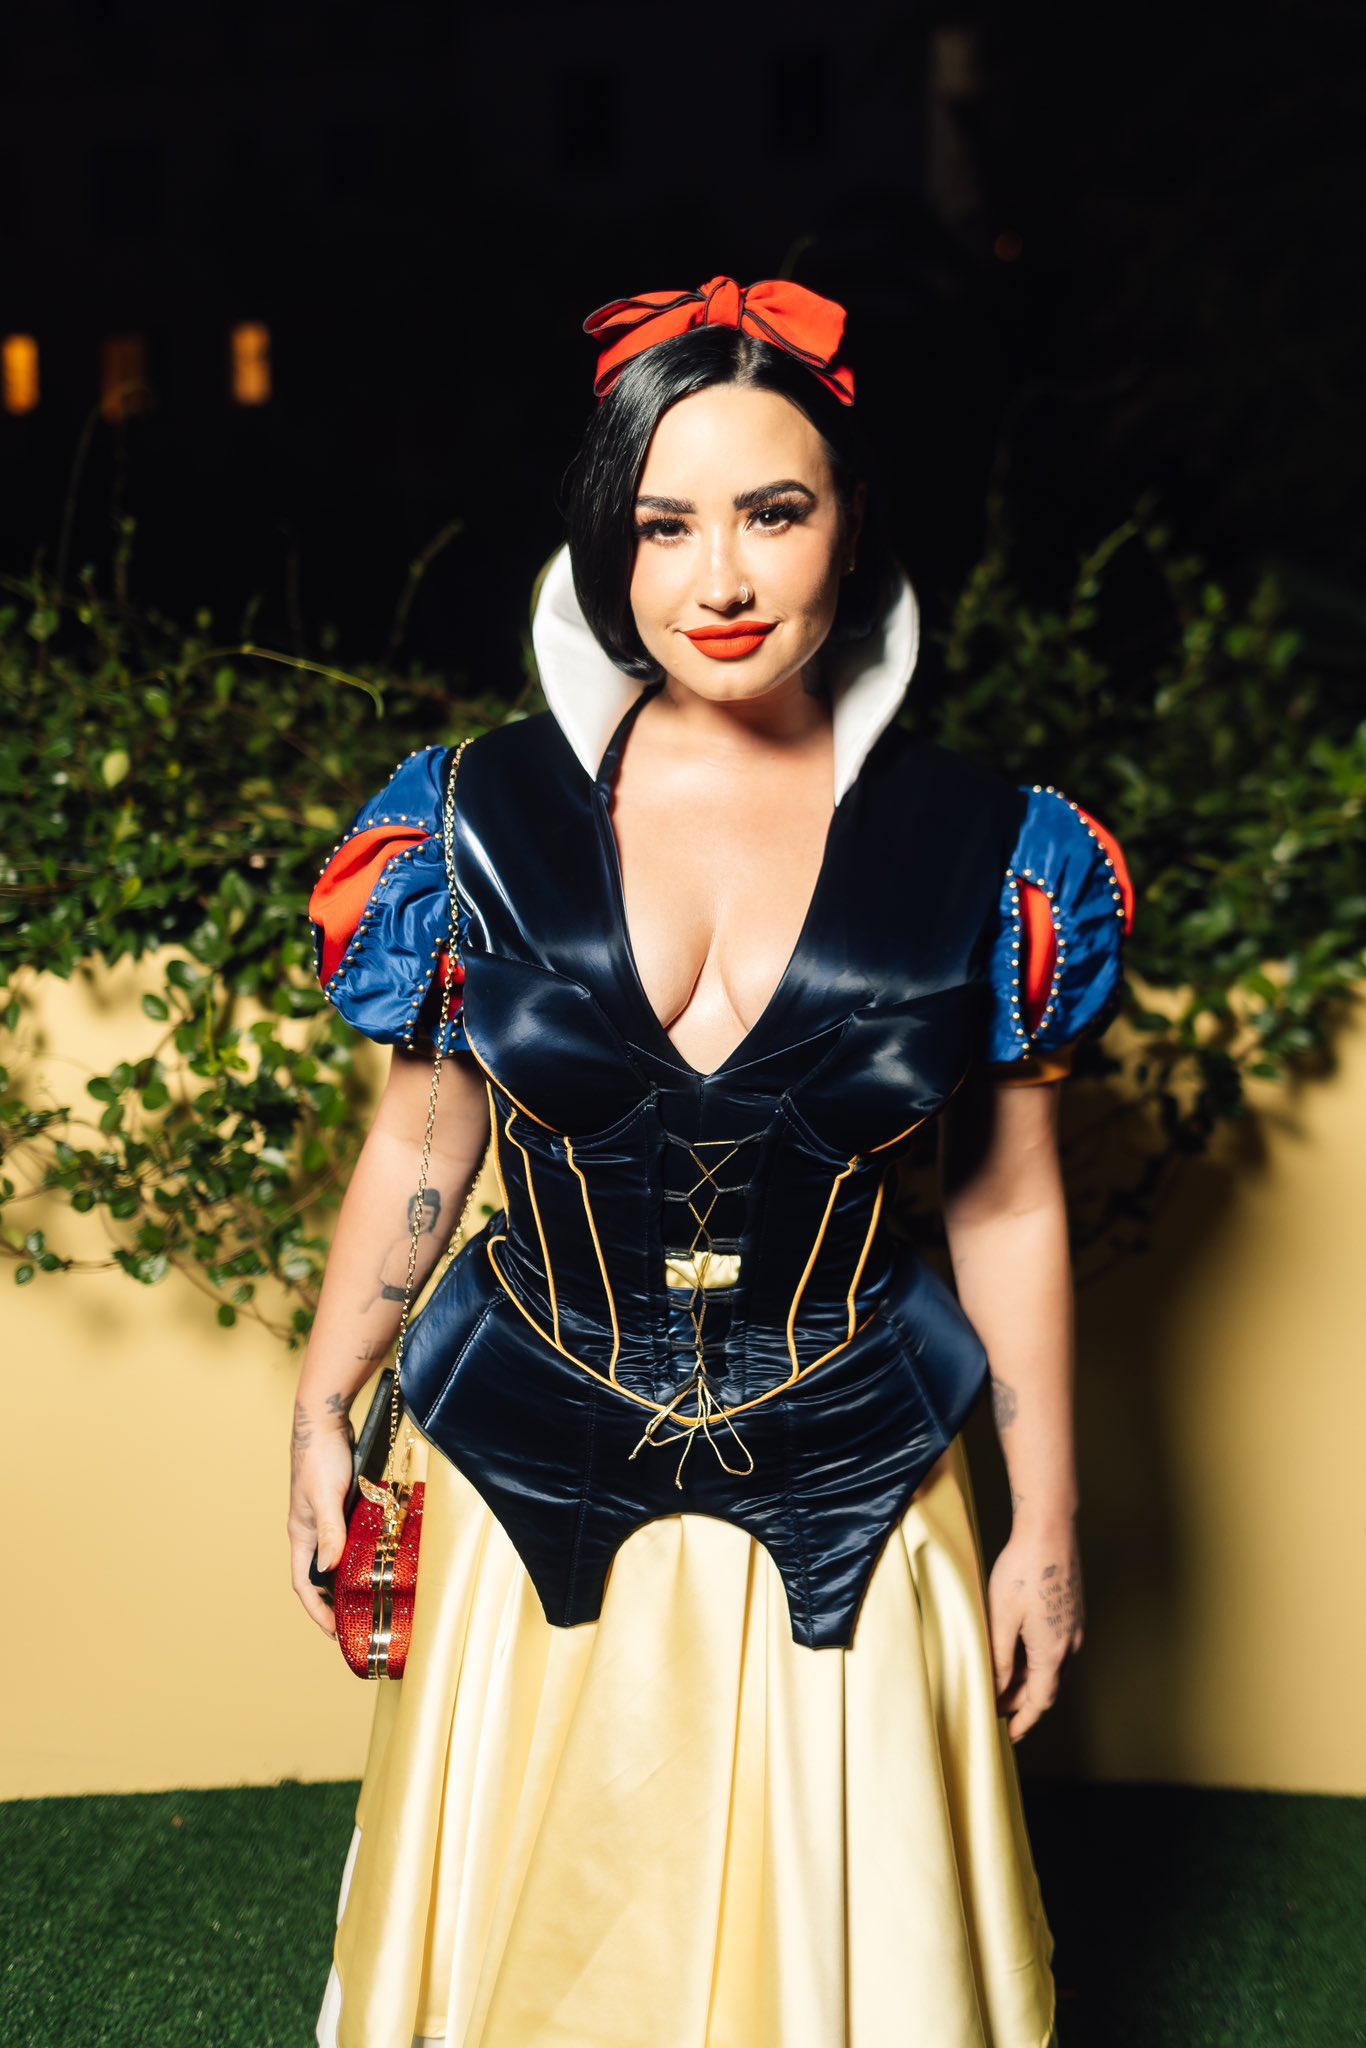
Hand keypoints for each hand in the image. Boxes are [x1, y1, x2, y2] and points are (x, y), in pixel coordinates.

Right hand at [287, 1398, 354, 1635]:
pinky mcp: (343, 1507)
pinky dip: (361, 1553)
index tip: (334, 1632)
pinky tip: (379, 1558)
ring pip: (337, 1559)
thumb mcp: (325, 1496)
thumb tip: (330, 1570)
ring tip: (370, 1598)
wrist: (326, 1422)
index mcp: (301, 1534)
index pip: (304, 1583)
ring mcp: (328, 1519)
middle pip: (320, 1577)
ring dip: (349, 1579)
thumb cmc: (319, 1457)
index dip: (317, 1610)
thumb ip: (329, 1532)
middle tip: (356, 1624)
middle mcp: (312, 1531)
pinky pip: (351, 1539)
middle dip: (334, 1602)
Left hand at [987, 1514, 1084, 1742]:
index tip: (1010, 1734)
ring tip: (1003, 1682)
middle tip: (999, 1709)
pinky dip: (1037, 1659)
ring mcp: (1074, 1627)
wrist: (1051, 1530)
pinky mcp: (1072, 1612)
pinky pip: (1055, 1647)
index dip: (1024, 1720)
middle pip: (1047, 1686)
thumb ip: (1001, 1658)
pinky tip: (1018, 1651)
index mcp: (1053, 1651)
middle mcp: (1070, 1644)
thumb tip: (999, 1689)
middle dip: (1023, 1702)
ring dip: (1030, 1679)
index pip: (1040, 1701)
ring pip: (1052, 1666)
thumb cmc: (1023, 1570)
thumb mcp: (1002, 1618)